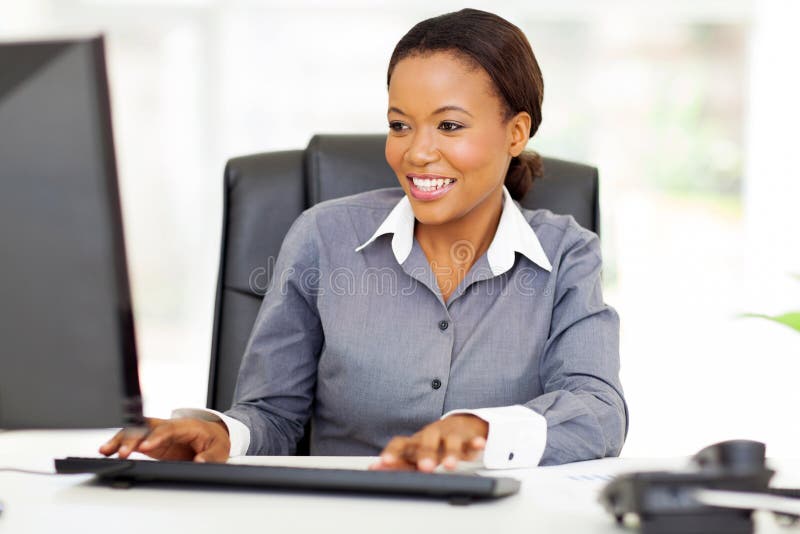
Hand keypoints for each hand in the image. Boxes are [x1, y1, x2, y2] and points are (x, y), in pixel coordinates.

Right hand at [98, 417, 229, 462]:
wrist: (213, 435)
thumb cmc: (215, 441)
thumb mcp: (220, 450)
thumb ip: (210, 456)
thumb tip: (199, 461)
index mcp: (187, 426)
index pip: (168, 429)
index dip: (156, 436)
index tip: (145, 447)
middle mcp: (169, 426)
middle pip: (148, 426)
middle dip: (133, 437)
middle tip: (122, 452)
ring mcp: (159, 433)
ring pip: (136, 430)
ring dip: (122, 439)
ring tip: (106, 450)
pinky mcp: (152, 441)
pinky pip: (134, 439)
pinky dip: (120, 444)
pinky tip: (108, 452)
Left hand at [370, 414, 487, 472]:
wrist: (461, 424)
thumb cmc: (433, 444)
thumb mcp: (416, 453)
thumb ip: (399, 462)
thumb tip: (373, 469)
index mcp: (416, 440)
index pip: (401, 443)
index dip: (393, 452)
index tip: (384, 463)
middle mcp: (432, 434)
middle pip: (427, 440)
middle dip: (426, 454)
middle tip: (425, 468)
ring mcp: (450, 433)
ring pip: (450, 440)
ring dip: (450, 451)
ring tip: (450, 465)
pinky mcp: (468, 436)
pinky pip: (472, 438)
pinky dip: (475, 442)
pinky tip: (479, 445)